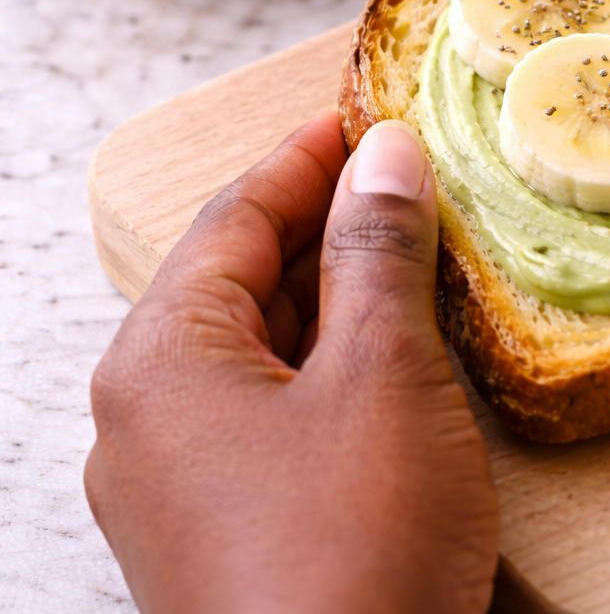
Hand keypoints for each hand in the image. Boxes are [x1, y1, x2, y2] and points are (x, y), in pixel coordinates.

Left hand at [85, 113, 498, 613]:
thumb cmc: (352, 547)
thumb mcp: (382, 377)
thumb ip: (378, 257)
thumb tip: (382, 159)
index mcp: (159, 363)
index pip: (233, 221)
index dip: (303, 160)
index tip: (361, 116)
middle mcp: (145, 421)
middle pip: (235, 285)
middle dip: (321, 231)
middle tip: (403, 186)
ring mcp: (176, 488)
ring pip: (255, 356)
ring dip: (330, 304)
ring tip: (412, 266)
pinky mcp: (220, 537)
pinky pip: (267, 420)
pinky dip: (327, 374)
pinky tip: (391, 371)